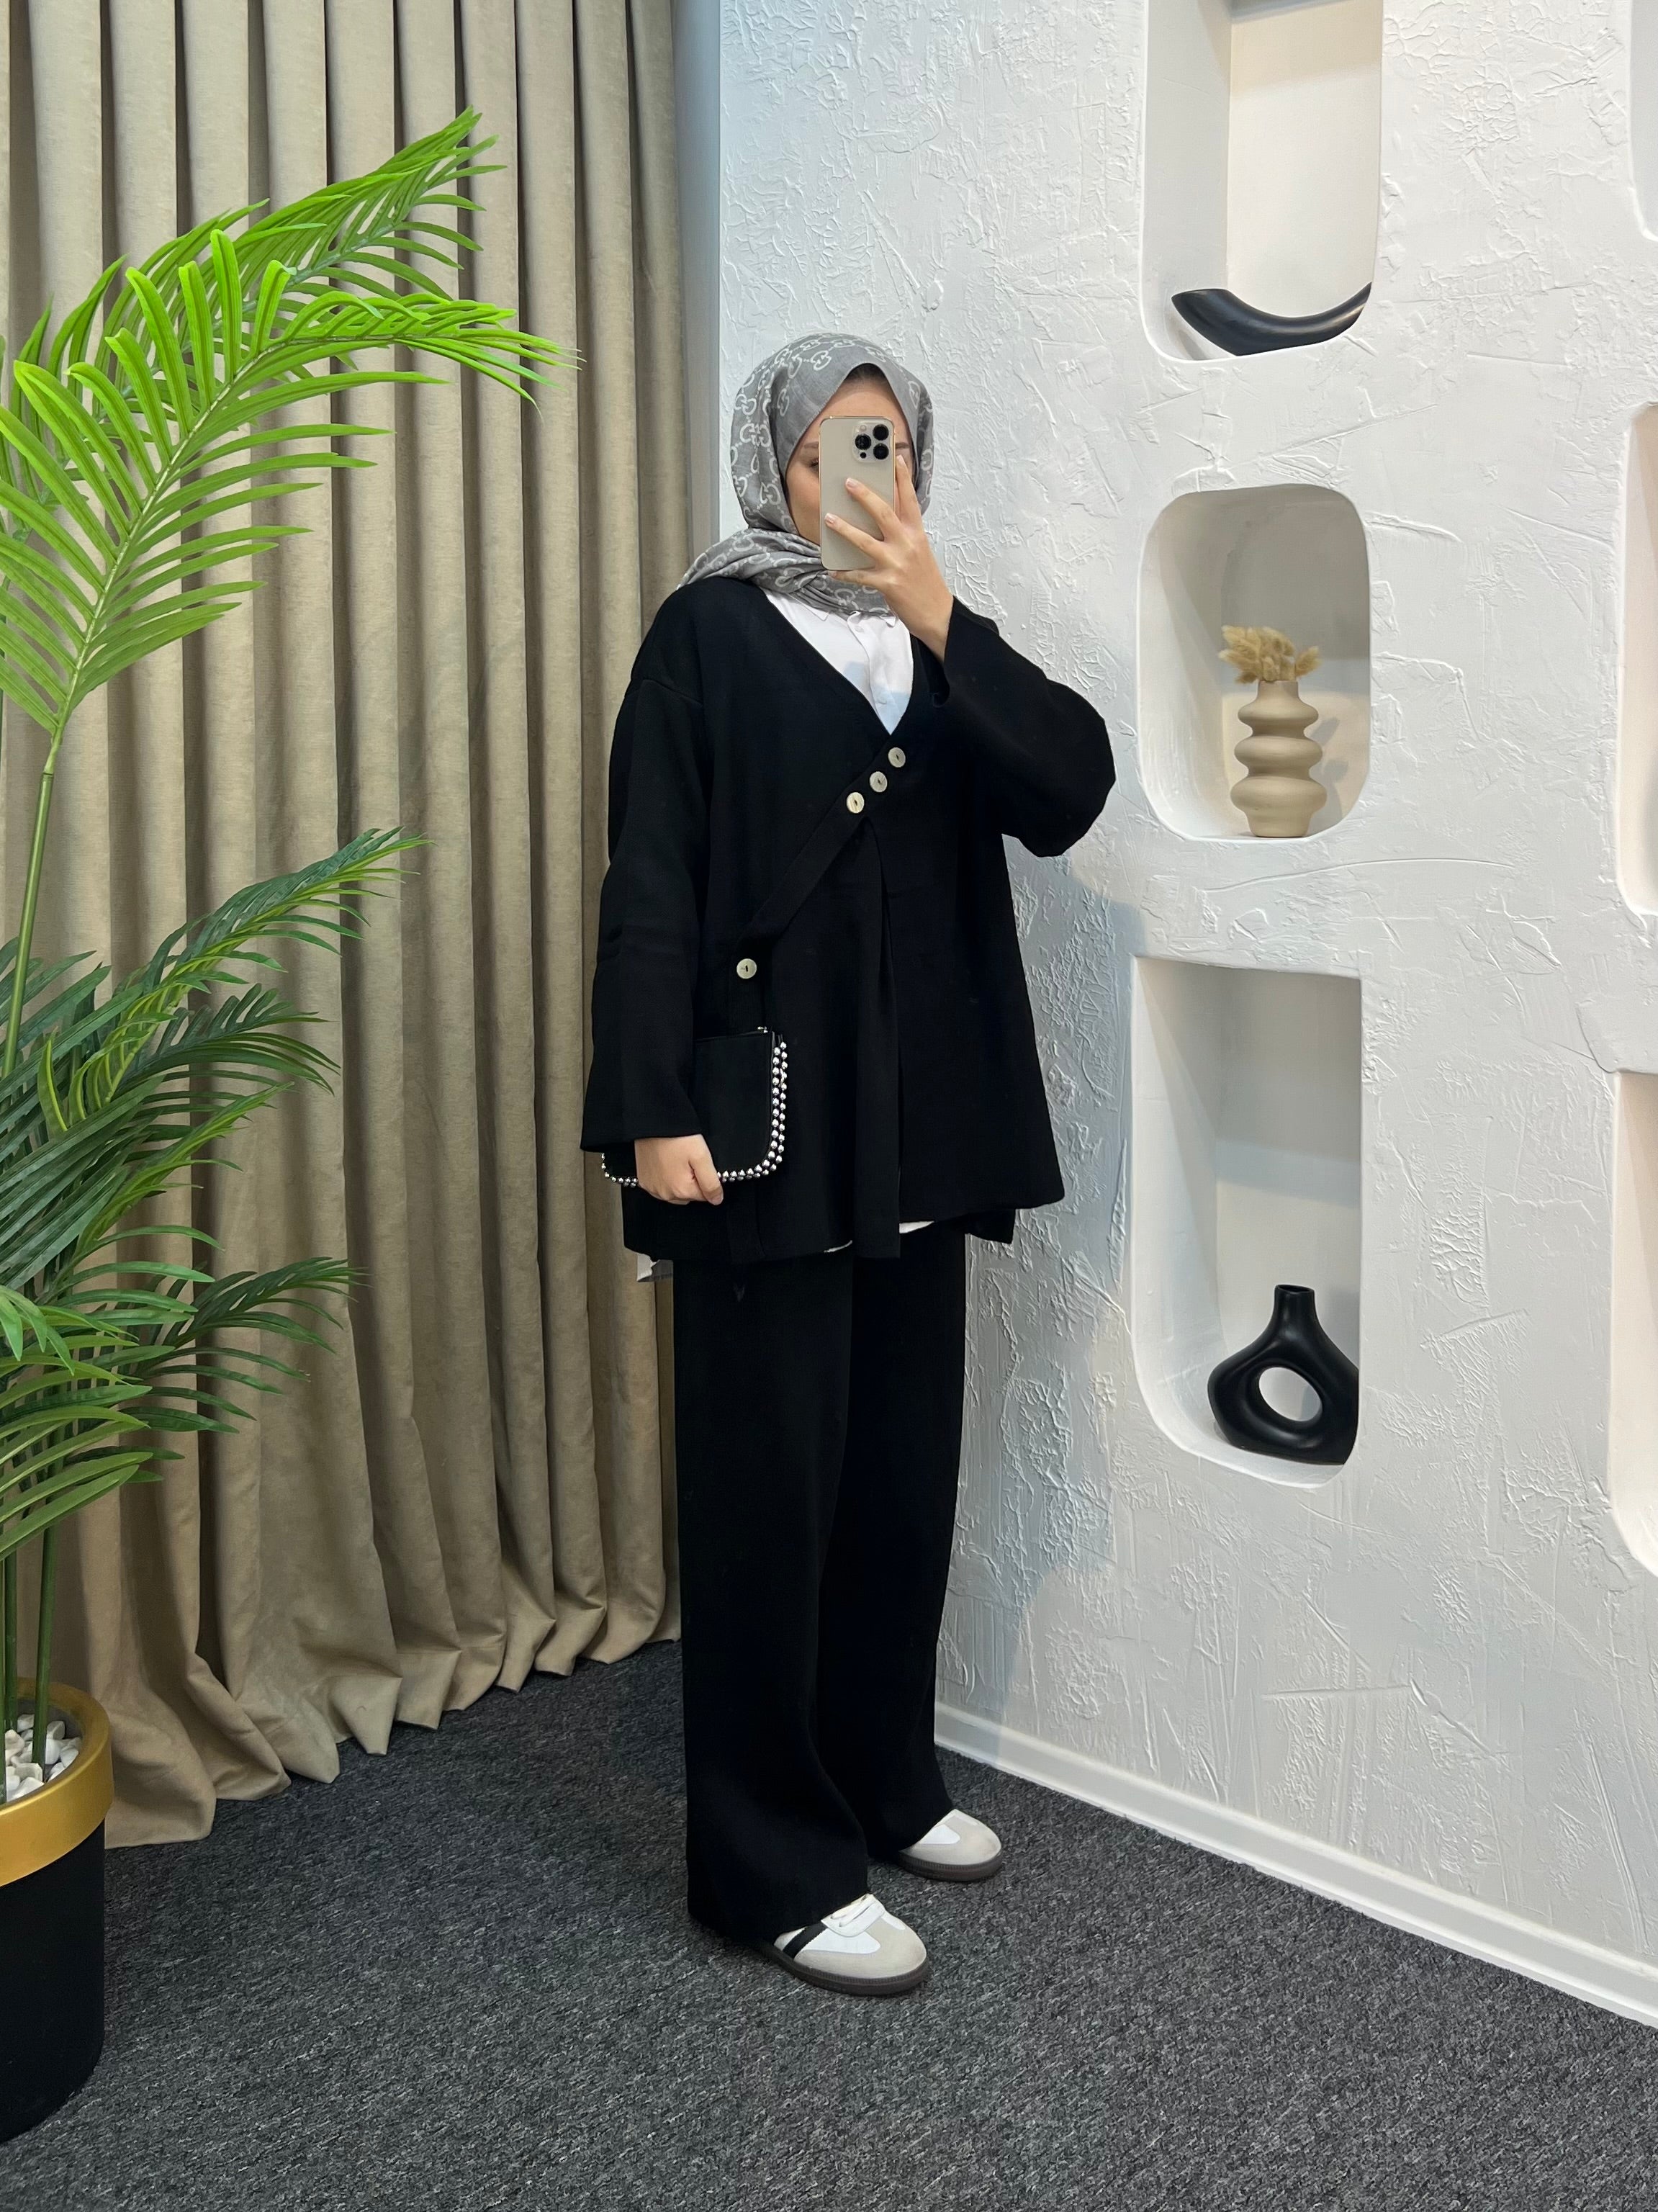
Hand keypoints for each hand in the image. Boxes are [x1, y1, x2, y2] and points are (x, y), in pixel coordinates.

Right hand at [634, 1134, 722, 1204]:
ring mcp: (652, 1188)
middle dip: (692, 1182)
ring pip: (674, 1192)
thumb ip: (711, 1182)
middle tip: (688, 1161)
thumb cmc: (677, 1136)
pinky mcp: (644, 1181)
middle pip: (688, 1195)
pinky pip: (659, 1187)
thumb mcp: (701, 1157)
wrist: (654, 1123)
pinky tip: (665, 1163)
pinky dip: (664, 1179)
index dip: (705, 1179)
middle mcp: (665, 1194)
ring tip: (676, 1161)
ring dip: (678, 1182)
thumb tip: (716, 1199)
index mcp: (681, 1190)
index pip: (704, 1195)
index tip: (699, 1164)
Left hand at [824, 452, 954, 656]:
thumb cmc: (924, 580)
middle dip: (865, 495)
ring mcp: (897, 563)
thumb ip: (902, 533)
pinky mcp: (888, 583)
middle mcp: (908, 544)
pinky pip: (860, 576)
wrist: (937, 613)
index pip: (909, 499)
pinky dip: (845, 573)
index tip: (895, 457)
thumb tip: (876, 519)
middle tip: (848, 481)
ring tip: (829, 519)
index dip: (902, 477)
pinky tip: (833, 570)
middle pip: (884, 513)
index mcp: (917, 533)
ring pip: (867, 542)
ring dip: (846, 529)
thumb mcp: (918, 551)